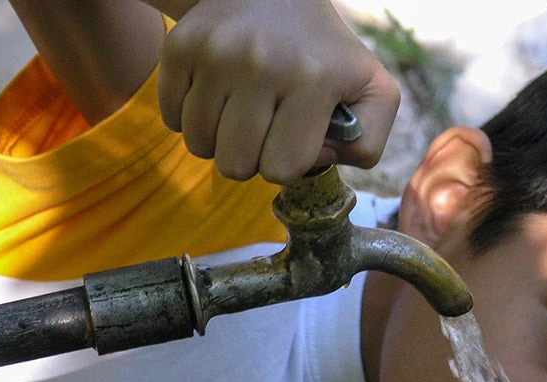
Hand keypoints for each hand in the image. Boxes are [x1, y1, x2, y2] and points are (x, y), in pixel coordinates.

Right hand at [154, 0, 400, 182]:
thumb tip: (320, 162)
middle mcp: (261, 64)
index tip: (296, 138)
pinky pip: (172, 120)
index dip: (288, 164)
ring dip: (219, 140)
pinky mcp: (179, 47)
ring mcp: (215, 54)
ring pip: (200, 147)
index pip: (281, 169)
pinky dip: (192, 117)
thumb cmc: (325, 54)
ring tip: (242, 110)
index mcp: (313, 80)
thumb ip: (367, 143)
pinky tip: (217, 94)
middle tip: (265, 127)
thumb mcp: (374, 91)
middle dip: (251, 158)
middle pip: (235, 166)